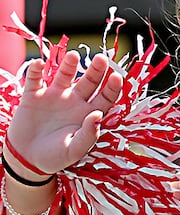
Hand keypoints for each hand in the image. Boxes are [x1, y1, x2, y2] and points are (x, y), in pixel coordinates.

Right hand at [7, 51, 123, 173]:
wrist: (27, 159)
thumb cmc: (55, 157)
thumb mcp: (75, 150)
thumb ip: (88, 134)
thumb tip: (98, 115)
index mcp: (89, 114)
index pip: (105, 97)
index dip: (112, 87)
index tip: (117, 77)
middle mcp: (74, 102)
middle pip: (90, 81)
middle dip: (96, 70)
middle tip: (102, 59)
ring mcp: (54, 96)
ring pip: (65, 75)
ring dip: (69, 65)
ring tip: (74, 56)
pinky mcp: (33, 96)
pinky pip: (35, 79)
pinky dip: (36, 70)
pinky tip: (39, 63)